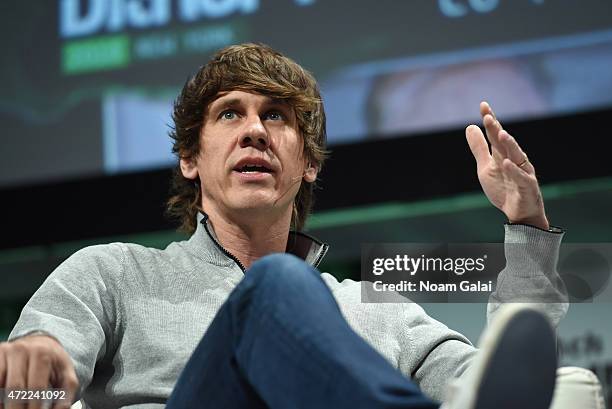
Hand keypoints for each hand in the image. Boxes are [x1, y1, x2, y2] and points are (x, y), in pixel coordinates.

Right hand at [0, 335, 77, 408]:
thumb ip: (65, 393)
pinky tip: (4, 404)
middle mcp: (21, 350)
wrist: (41, 343)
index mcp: (42, 353)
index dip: (35, 407)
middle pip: (15, 388)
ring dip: (4, 404)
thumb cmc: (53, 362)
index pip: (36, 387)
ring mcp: (6, 351)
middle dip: (18, 408)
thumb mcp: (66, 373)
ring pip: (0, 385)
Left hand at [466, 101, 548, 229]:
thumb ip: (479, 148)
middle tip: (488, 117)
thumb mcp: (486, 168)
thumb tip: (470, 126)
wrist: (519, 214)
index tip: (483, 105)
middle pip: (505, 142)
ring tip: (501, 133)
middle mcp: (515, 159)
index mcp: (504, 154)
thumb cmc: (504, 189)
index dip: (490, 120)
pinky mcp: (528, 187)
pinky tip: (507, 163)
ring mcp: (523, 172)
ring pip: (517, 156)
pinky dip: (514, 170)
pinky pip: (522, 177)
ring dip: (509, 144)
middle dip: (497, 129)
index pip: (496, 134)